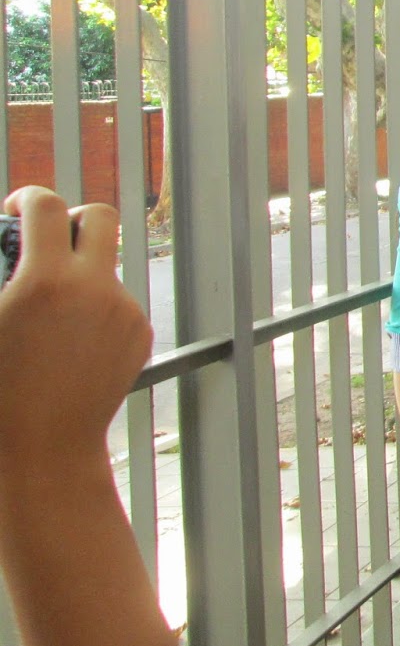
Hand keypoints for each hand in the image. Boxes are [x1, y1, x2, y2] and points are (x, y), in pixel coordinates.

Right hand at [0, 188, 147, 470]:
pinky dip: (93, 308)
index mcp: (45, 280)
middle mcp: (93, 288)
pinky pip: (116, 302)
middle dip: (72, 219)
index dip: (27, 197)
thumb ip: (1, 275)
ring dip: (78, 273)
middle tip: (46, 239)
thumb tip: (8, 245)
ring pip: (105, 267)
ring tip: (45, 315)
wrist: (42, 447)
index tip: (15, 207)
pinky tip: (67, 343)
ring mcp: (122, 309)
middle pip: (99, 218)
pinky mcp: (139, 332)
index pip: (46, 207)